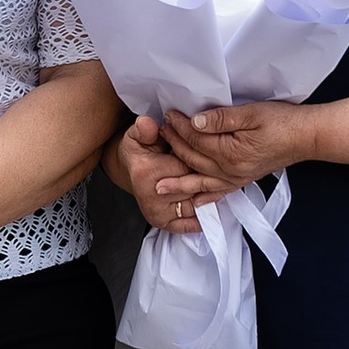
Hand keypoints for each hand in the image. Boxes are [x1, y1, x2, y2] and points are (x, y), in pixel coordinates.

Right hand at [110, 110, 220, 237]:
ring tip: (217, 183)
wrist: (132, 169)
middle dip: (206, 176)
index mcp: (147, 172)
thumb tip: (147, 124)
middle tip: (214, 166)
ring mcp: (158, 212)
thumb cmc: (139, 150)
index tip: (207, 149)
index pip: (187, 165)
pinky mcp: (162, 222)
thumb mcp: (139, 134)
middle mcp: (152, 195)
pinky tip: (209, 207)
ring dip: (208, 195)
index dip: (200, 156)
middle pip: (194, 186)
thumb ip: (145, 128)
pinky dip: (200, 218)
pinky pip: (187, 224)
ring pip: (195, 204)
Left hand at [162, 102, 311, 198]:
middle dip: (175, 144)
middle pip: (194, 158)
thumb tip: (195, 122)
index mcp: (231, 152)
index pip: (196, 138)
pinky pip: (219, 192)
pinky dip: (206, 198)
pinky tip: (195, 203)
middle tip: (160, 133)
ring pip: (201, 180)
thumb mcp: (252, 113)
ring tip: (160, 187)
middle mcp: (230, 170)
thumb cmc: (282, 121)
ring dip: (180, 182)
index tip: (169, 114)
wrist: (306, 137)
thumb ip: (221, 119)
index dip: (180, 126)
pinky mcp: (243, 180)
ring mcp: (236, 178)